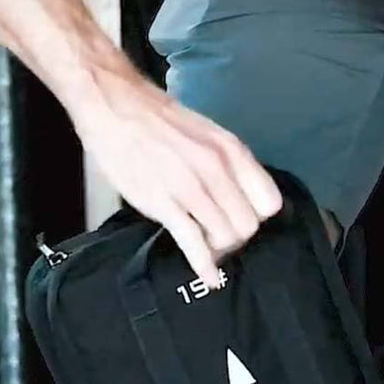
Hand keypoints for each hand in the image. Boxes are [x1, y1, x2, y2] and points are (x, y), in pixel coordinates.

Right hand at [69, 62, 282, 287]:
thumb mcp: (207, 135)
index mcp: (231, 151)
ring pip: (227, 237)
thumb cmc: (159, 122)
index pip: (269, 202)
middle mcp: (216, 169)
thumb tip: (241, 197)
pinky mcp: (164, 204)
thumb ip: (228, 165)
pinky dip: (204, 266)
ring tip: (207, 246)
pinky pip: (193, 244)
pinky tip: (210, 278)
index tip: (242, 218)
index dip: (258, 216)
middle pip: (249, 225)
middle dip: (238, 236)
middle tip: (221, 235)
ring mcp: (190, 188)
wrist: (114, 105)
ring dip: (219, 249)